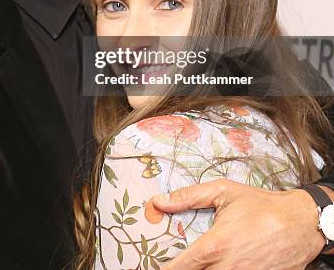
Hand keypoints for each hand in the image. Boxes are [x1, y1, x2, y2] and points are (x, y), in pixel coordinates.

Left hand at [151, 178, 325, 268]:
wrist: (299, 223)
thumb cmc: (260, 205)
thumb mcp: (223, 192)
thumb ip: (189, 197)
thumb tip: (158, 201)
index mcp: (214, 245)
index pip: (179, 267)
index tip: (153, 266)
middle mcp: (226, 267)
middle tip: (177, 263)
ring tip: (200, 262)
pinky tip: (220, 265)